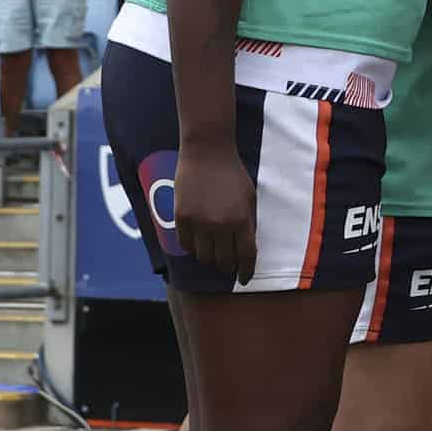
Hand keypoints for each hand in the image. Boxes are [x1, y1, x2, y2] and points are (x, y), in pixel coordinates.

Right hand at [173, 136, 258, 282]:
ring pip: (203, 257)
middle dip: (227, 268)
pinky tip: (197, 244)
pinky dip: (192, 248)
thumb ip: (248, 224)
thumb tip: (245, 249)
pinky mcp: (181, 217)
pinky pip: (185, 244)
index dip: (246, 271)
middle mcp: (220, 225)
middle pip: (223, 261)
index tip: (244, 279)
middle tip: (228, 267)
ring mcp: (199, 222)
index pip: (245, 257)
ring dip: (209, 259)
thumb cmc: (233, 174)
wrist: (207, 151)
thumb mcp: (250, 199)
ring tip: (212, 254)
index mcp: (242, 221)